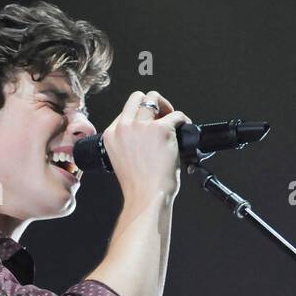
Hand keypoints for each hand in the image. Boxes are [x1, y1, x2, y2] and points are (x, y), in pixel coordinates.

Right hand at [101, 90, 191, 207]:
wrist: (147, 197)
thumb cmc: (138, 186)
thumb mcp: (123, 159)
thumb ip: (129, 142)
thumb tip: (147, 132)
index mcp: (111, 135)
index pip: (125, 112)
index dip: (139, 117)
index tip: (149, 126)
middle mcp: (123, 128)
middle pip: (137, 98)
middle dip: (151, 104)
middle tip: (162, 117)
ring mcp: (141, 127)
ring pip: (153, 97)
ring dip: (165, 106)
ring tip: (172, 121)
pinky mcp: (161, 129)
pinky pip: (176, 114)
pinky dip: (183, 120)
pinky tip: (184, 129)